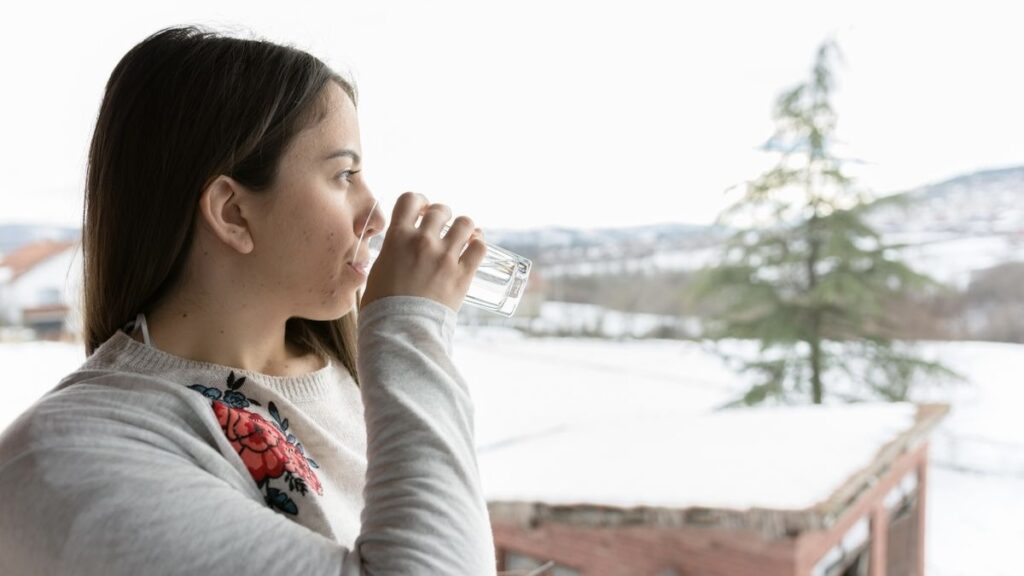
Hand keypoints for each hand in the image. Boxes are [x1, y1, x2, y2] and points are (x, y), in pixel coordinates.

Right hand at [360, 192, 486, 312]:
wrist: (401, 331)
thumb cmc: (382, 307)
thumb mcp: (377, 271)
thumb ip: (390, 255)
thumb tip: (395, 252)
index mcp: (398, 238)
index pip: (410, 199)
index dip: (418, 202)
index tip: (421, 211)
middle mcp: (423, 241)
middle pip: (441, 210)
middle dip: (442, 215)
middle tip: (441, 227)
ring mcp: (446, 257)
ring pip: (465, 223)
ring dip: (464, 227)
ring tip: (461, 236)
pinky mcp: (463, 274)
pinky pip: (480, 247)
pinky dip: (479, 244)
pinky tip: (474, 246)